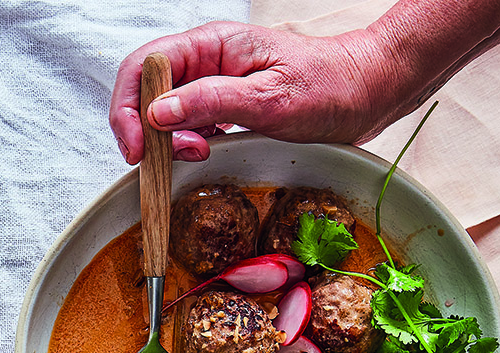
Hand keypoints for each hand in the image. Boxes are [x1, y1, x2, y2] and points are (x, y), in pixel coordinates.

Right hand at [109, 2, 499, 164]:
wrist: (369, 91)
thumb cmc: (329, 88)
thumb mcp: (269, 100)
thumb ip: (210, 103)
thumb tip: (157, 114)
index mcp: (211, 46)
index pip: (143, 68)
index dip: (130, 109)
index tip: (139, 149)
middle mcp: (207, 61)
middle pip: (147, 91)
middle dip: (148, 130)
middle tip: (169, 161)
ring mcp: (216, 83)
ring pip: (167, 112)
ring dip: (171, 141)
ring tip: (199, 156)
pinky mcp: (228, 105)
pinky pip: (192, 124)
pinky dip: (191, 144)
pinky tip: (211, 153)